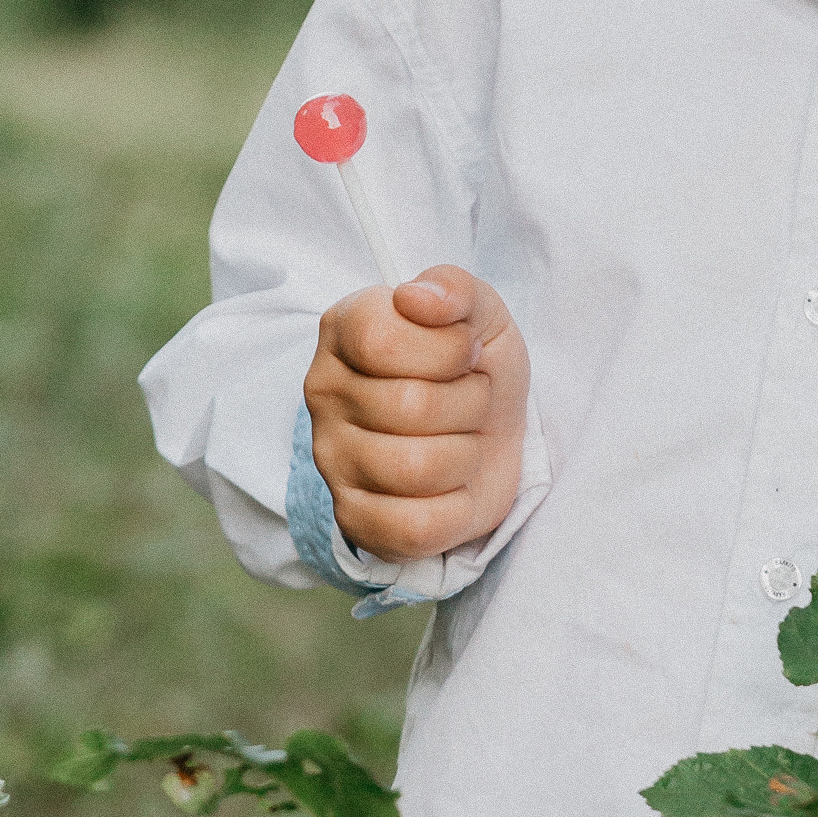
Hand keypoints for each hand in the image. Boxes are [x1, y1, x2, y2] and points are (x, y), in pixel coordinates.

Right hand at [304, 265, 528, 564]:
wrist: (493, 429)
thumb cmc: (475, 365)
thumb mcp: (481, 313)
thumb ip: (454, 289)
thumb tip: (417, 297)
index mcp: (345, 328)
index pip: (381, 341)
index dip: (446, 349)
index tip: (465, 350)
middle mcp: (324, 392)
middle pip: (410, 408)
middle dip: (470, 403)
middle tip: (470, 398)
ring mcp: (332, 460)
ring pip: (417, 469)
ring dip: (465, 454)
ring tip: (461, 438)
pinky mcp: (354, 519)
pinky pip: (415, 527)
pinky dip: (455, 508)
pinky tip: (452, 485)